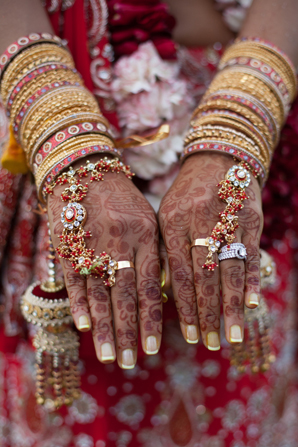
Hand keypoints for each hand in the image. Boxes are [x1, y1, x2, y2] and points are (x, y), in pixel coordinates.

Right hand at [48, 156, 161, 368]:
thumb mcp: (147, 219)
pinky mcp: (69, 244)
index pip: (150, 285)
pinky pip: (75, 279)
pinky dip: (79, 303)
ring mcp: (93, 244)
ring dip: (105, 326)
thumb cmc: (123, 198)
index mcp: (145, 235)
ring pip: (100, 292)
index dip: (151, 318)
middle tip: (130, 361)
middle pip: (126, 294)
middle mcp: (120, 242)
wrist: (85, 170)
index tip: (153, 348)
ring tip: (109, 355)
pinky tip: (85, 326)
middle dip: (129, 330)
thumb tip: (162, 292)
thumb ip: (155, 252)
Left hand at [158, 152, 262, 348]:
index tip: (189, 335)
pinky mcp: (251, 218)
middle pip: (204, 276)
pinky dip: (251, 280)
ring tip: (232, 334)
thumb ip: (168, 250)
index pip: (179, 273)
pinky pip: (250, 254)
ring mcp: (227, 219)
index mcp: (172, 223)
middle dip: (208, 313)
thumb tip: (169, 293)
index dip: (185, 306)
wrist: (218, 159)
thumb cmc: (187, 194)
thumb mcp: (167, 215)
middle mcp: (199, 222)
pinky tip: (252, 304)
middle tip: (211, 343)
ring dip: (231, 305)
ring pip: (228, 270)